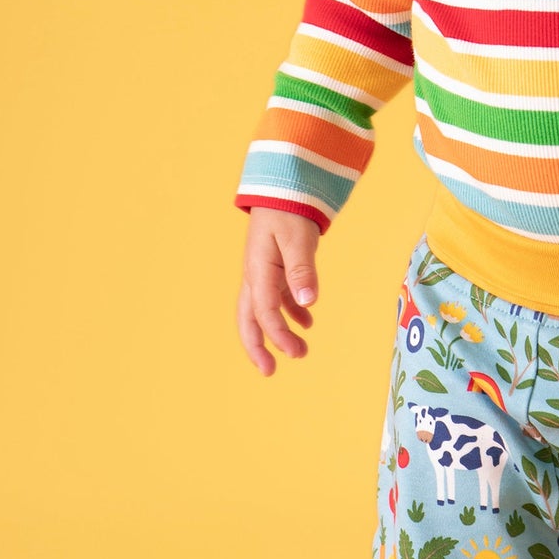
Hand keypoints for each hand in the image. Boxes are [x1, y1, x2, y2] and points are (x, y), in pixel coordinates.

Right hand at [237, 207, 321, 374]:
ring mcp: (264, 272)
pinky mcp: (274, 268)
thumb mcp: (298, 238)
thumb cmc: (289, 210)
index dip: (278, 334)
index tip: (294, 352)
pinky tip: (308, 323)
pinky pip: (277, 297)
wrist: (283, 187)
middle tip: (269, 371)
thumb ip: (303, 269)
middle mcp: (256, 275)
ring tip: (300, 351)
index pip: (264, 311)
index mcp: (258, 270)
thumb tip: (308, 301)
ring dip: (278, 332)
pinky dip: (291, 312)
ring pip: (263, 310)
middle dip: (258, 346)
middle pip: (249, 318)